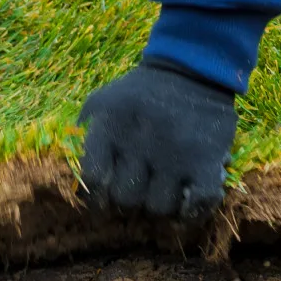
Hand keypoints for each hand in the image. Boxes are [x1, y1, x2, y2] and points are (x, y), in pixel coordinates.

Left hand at [77, 61, 237, 220]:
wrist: (192, 68)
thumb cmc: (139, 92)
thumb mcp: (101, 102)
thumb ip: (84, 134)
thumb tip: (73, 176)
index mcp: (108, 128)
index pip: (92, 180)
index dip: (95, 199)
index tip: (102, 202)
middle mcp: (139, 143)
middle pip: (125, 200)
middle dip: (128, 204)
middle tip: (136, 194)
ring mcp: (174, 153)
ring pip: (159, 208)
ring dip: (160, 207)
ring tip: (162, 194)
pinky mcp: (207, 160)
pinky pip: (198, 203)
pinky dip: (192, 211)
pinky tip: (188, 205)